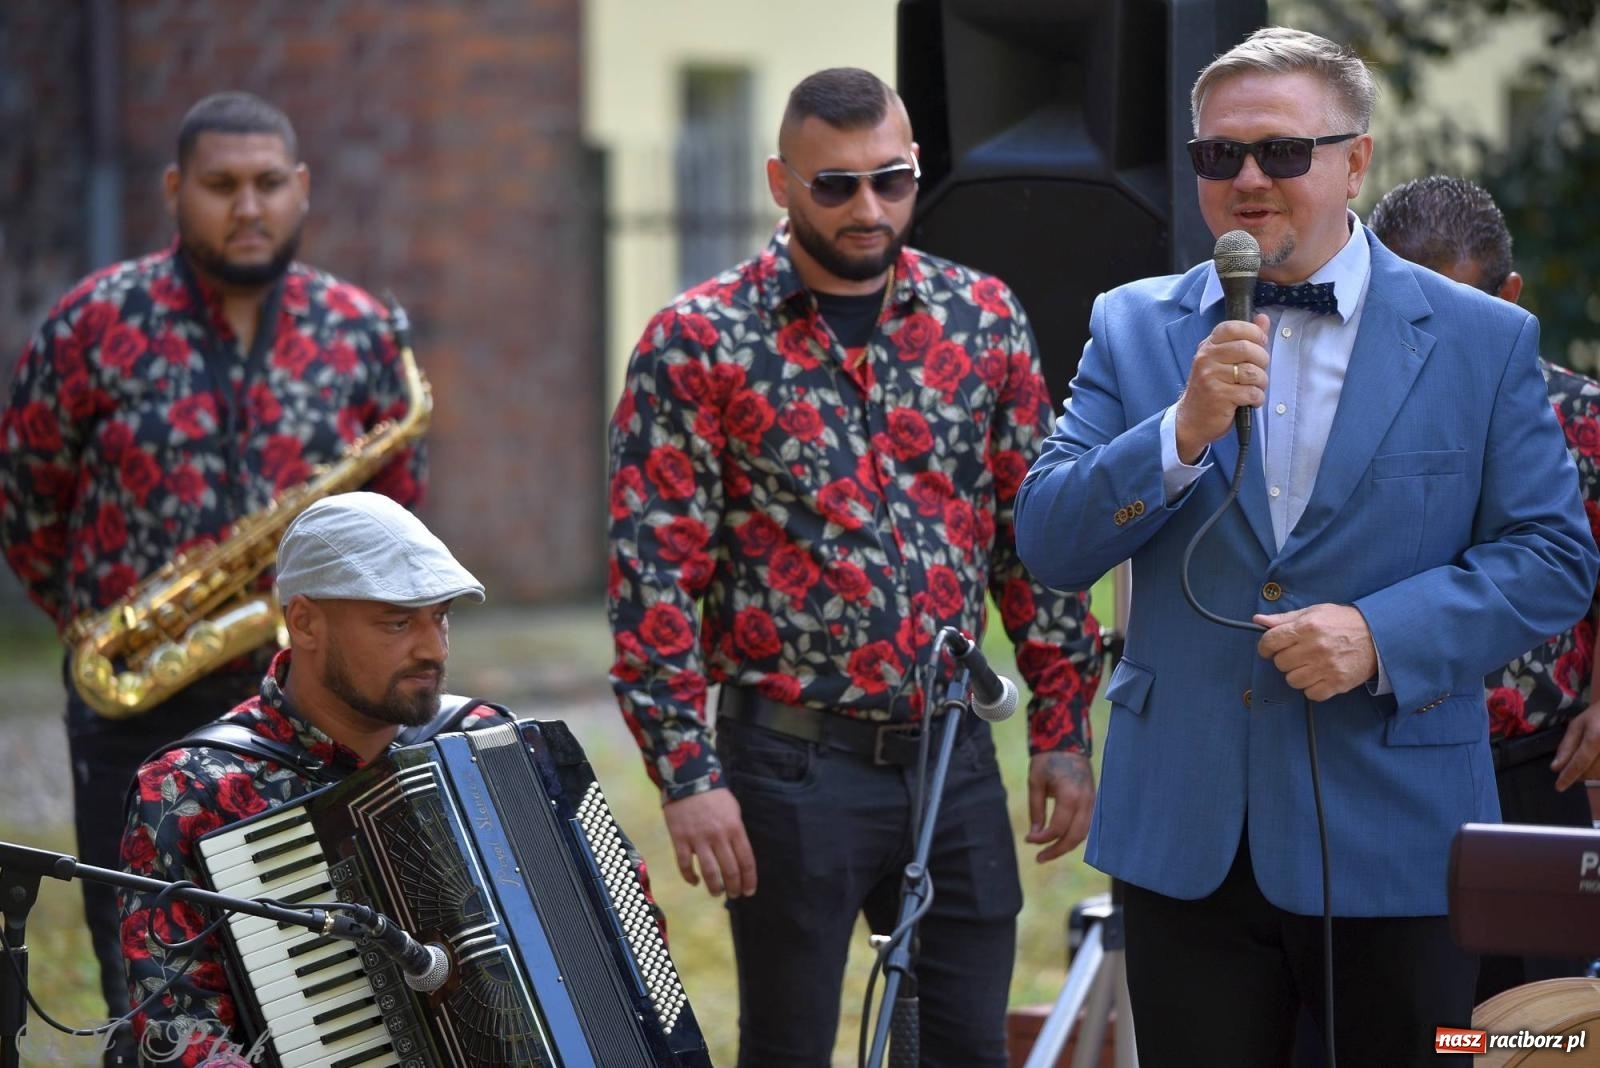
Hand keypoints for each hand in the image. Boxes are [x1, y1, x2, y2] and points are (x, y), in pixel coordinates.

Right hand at [661, 789, 757, 897]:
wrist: (688, 780)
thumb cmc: (714, 796)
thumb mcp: (733, 811)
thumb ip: (736, 833)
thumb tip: (739, 856)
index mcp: (735, 829)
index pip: (746, 861)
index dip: (749, 880)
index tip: (749, 891)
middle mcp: (719, 836)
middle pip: (730, 870)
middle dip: (734, 887)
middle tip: (733, 894)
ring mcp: (698, 839)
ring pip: (710, 872)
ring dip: (715, 887)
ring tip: (716, 892)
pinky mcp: (680, 839)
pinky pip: (685, 865)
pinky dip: (690, 877)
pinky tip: (695, 881)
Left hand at [1025, 751, 1094, 862]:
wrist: (1067, 740)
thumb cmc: (1048, 760)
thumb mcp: (1035, 783)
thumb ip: (1036, 810)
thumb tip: (1035, 834)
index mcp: (1070, 796)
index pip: (1058, 828)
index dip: (1042, 839)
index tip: (1028, 840)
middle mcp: (1086, 801)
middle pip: (1074, 837)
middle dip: (1057, 850)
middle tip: (1039, 858)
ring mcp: (1093, 801)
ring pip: (1083, 833)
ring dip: (1066, 845)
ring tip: (1048, 852)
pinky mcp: (1093, 800)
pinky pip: (1087, 824)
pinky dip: (1074, 835)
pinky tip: (1061, 839)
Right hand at [1174, 313, 1270, 462]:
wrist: (1191, 420)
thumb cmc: (1212, 389)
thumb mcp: (1224, 360)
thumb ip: (1245, 338)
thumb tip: (1263, 318)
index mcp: (1208, 346)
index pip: (1233, 327)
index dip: (1253, 333)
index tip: (1260, 344)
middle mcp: (1206, 358)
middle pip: (1247, 348)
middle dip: (1262, 361)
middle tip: (1257, 372)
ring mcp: (1210, 377)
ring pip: (1252, 372)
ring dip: (1261, 383)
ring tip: (1253, 388)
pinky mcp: (1218, 396)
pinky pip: (1251, 392)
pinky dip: (1256, 398)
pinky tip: (1248, 401)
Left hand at [1254, 604, 1377, 701]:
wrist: (1379, 636)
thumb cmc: (1343, 622)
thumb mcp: (1314, 612)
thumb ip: (1284, 619)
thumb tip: (1258, 621)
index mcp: (1307, 627)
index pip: (1270, 641)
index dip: (1265, 647)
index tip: (1270, 649)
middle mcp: (1315, 647)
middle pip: (1280, 663)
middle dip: (1285, 659)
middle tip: (1298, 654)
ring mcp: (1327, 667)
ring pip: (1292, 680)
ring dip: (1297, 674)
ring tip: (1310, 665)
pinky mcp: (1338, 683)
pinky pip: (1311, 694)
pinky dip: (1312, 688)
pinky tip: (1320, 676)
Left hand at [1552, 702, 1599, 790]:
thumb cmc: (1596, 717)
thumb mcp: (1577, 726)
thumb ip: (1566, 747)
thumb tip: (1556, 768)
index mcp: (1597, 738)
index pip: (1580, 762)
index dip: (1568, 776)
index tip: (1559, 787)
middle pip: (1591, 772)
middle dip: (1578, 774)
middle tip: (1571, 767)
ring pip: (1599, 775)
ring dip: (1589, 774)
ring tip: (1584, 763)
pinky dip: (1598, 772)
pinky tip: (1593, 764)